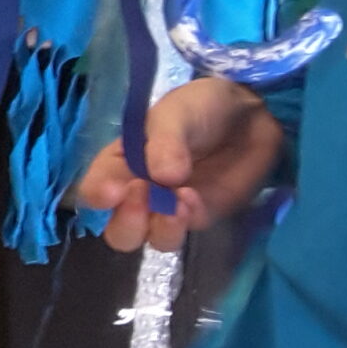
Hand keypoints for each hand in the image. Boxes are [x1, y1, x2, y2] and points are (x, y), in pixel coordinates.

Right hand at [78, 76, 284, 253]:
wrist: (251, 116)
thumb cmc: (200, 108)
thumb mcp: (175, 113)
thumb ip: (165, 142)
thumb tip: (163, 178)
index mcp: (119, 164)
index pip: (95, 189)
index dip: (99, 194)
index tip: (112, 192)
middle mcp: (138, 193)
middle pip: (119, 231)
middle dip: (128, 223)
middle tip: (144, 197)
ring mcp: (170, 210)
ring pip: (152, 239)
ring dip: (162, 229)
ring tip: (178, 204)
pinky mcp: (201, 217)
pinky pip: (189, 231)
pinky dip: (188, 219)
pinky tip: (195, 197)